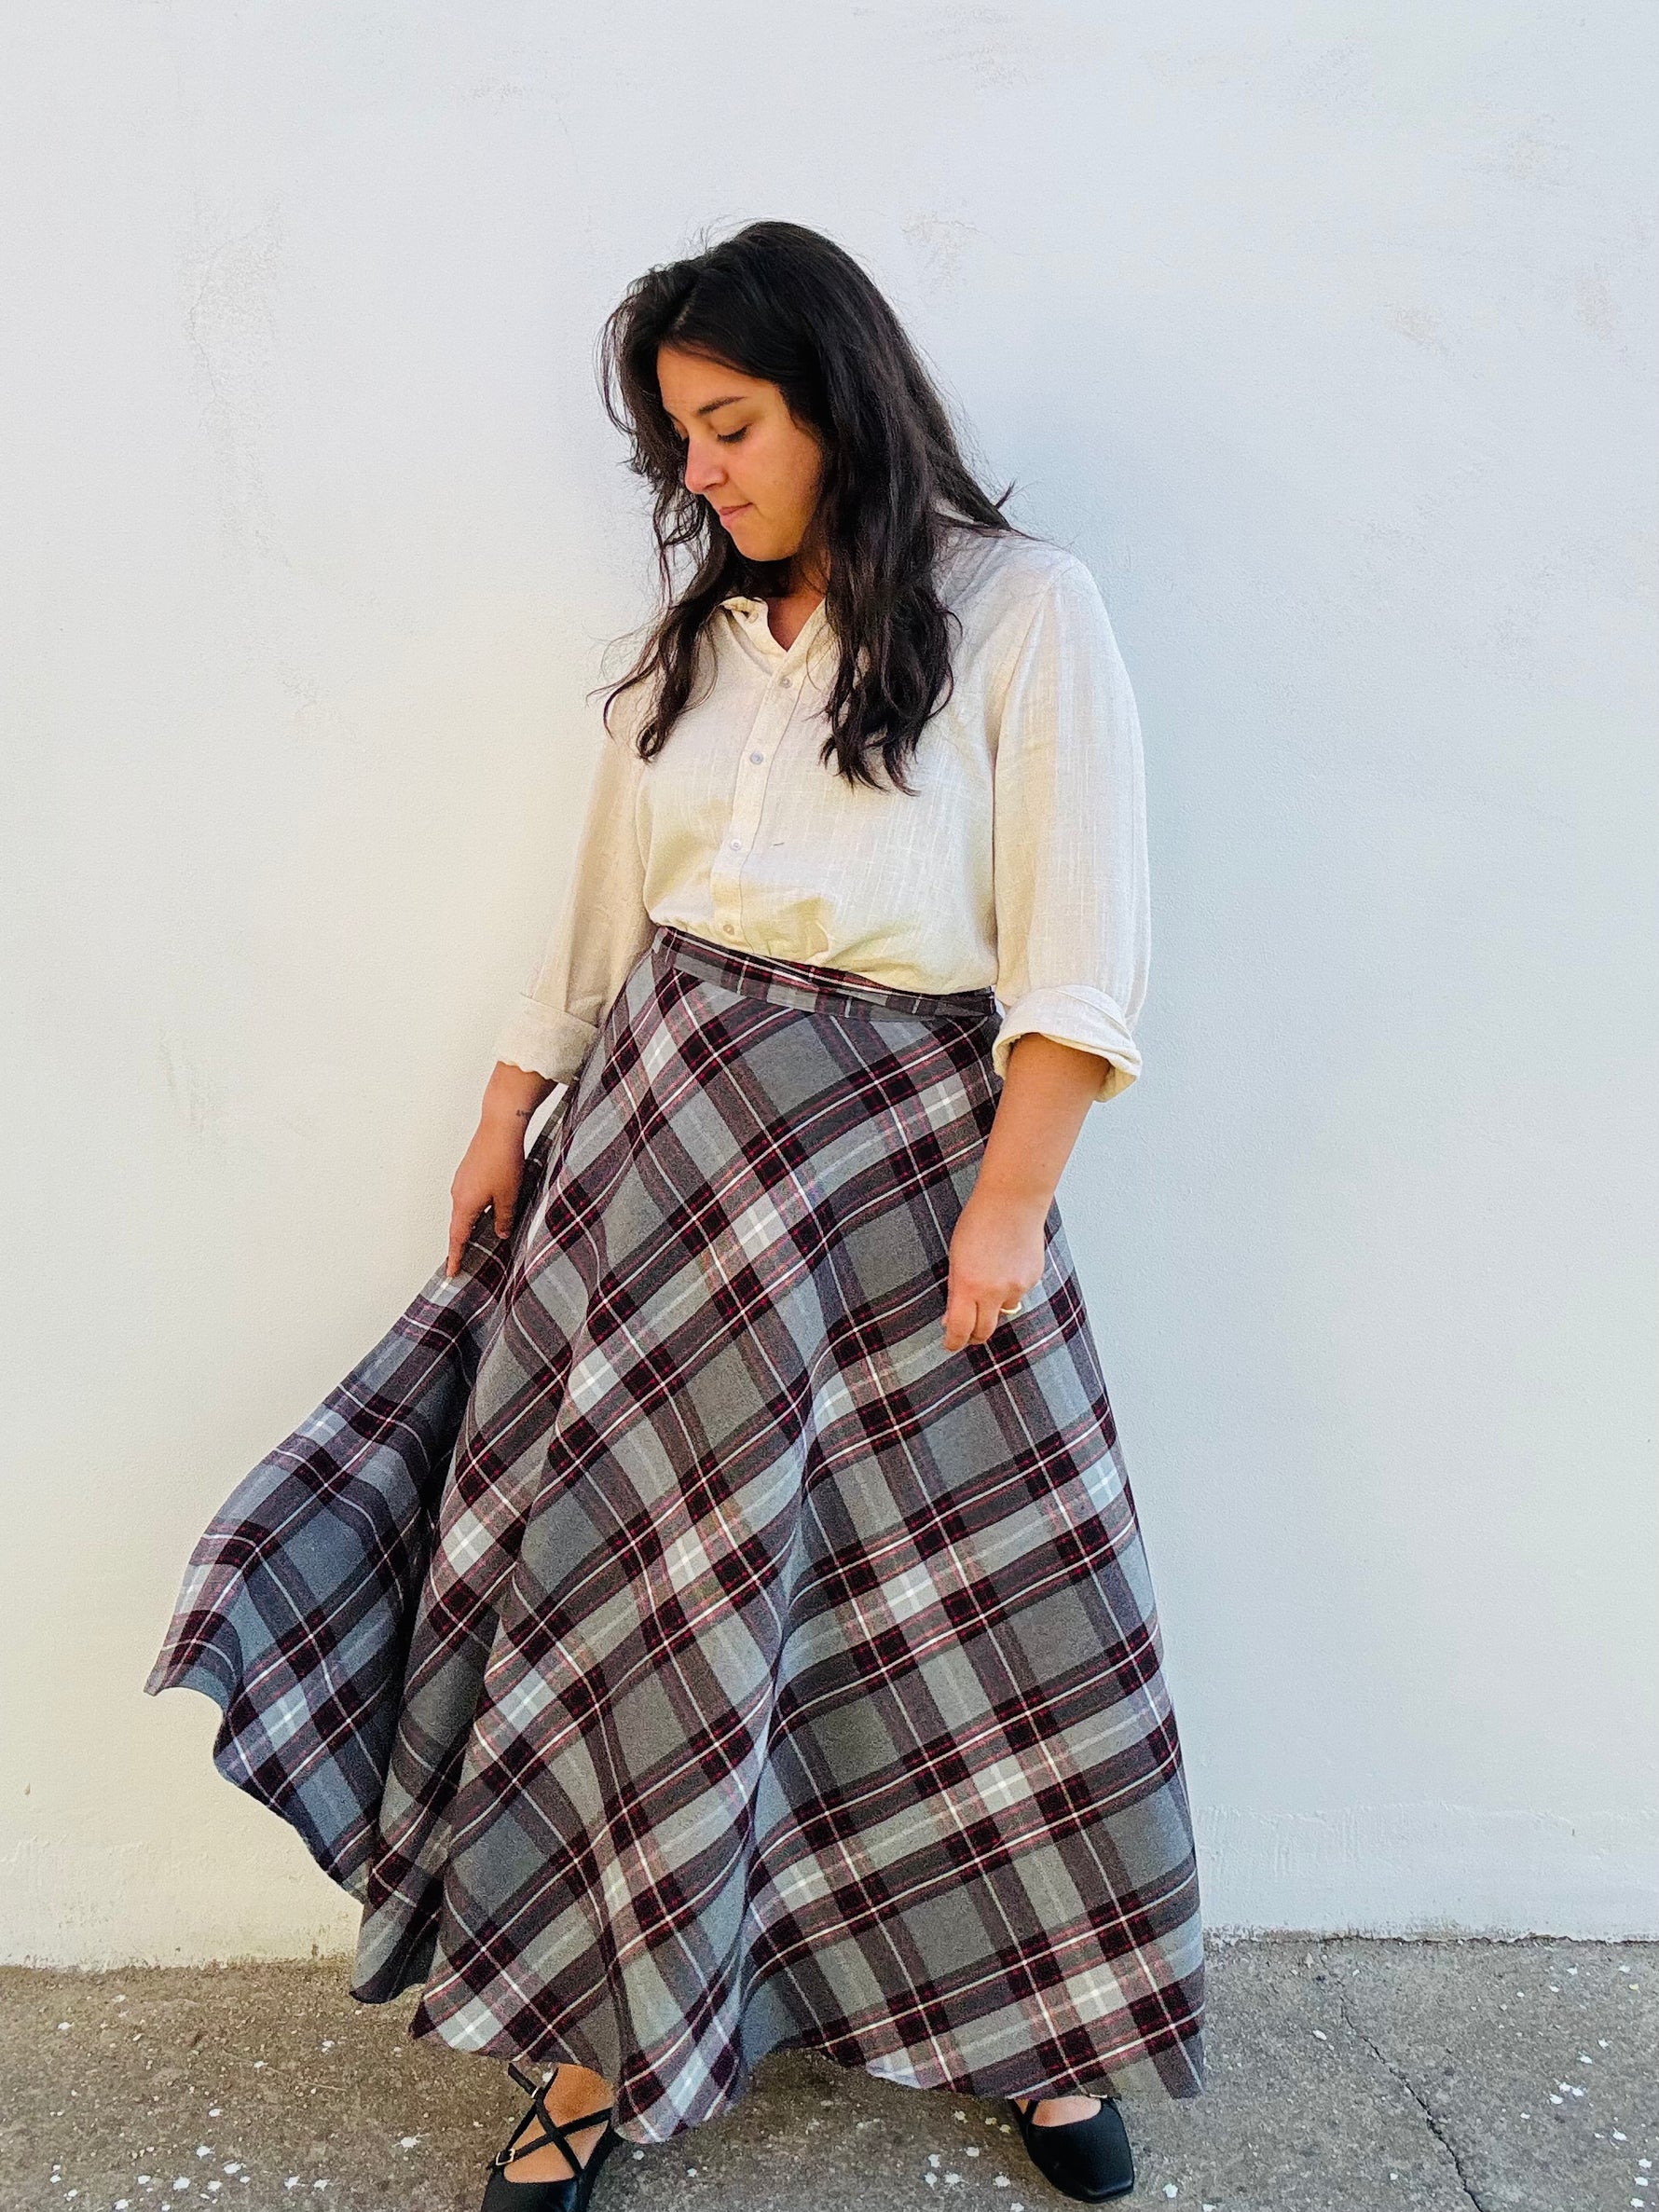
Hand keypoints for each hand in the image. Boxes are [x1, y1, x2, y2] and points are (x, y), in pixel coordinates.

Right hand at [445, 1064, 553, 1278]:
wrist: (500, 1127)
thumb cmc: (503, 1160)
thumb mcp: (509, 1197)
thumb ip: (504, 1218)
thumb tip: (501, 1232)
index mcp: (464, 1204)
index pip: (457, 1238)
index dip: (455, 1257)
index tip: (451, 1272)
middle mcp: (458, 1193)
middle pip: (458, 1225)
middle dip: (461, 1243)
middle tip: (462, 1260)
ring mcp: (462, 1180)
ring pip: (465, 1209)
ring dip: (470, 1224)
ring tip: (478, 1237)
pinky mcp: (469, 1170)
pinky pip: (469, 1196)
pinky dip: (475, 1208)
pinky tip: (488, 1209)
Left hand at [940, 1185, 1046, 1351]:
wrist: (1013, 1201)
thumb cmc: (979, 1222)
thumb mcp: (956, 1257)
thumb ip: (956, 1290)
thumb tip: (952, 1320)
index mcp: (969, 1286)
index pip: (961, 1330)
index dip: (954, 1342)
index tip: (950, 1344)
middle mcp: (994, 1292)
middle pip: (984, 1332)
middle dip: (974, 1335)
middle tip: (966, 1330)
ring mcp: (1017, 1287)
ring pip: (1003, 1311)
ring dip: (993, 1305)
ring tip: (989, 1276)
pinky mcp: (1033, 1279)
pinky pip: (1018, 1293)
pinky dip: (1010, 1287)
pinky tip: (1006, 1264)